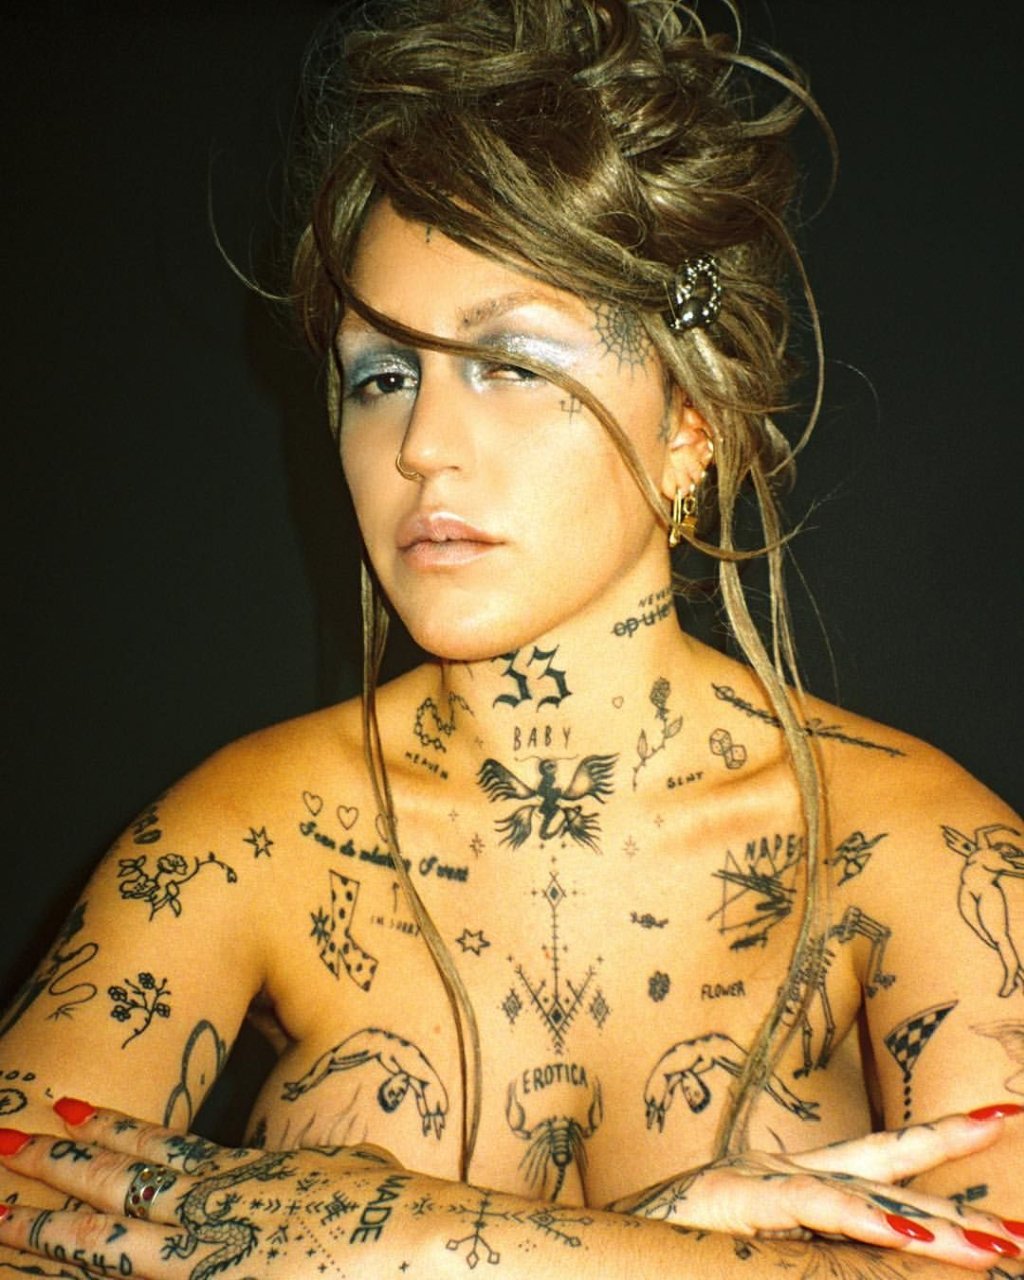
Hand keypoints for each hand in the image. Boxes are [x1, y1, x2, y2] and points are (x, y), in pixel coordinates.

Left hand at [0, 1099, 405, 1277]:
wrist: (419, 1241)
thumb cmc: (399, 1206)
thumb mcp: (351, 1168)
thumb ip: (317, 1168)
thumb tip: (321, 1167)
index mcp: (246, 1175)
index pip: (159, 1148)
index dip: (108, 1128)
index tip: (63, 1107)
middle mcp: (215, 1211)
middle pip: (116, 1186)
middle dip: (52, 1168)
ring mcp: (210, 1258)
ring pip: (108, 1243)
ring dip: (45, 1229)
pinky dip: (93, 1278)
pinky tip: (50, 1274)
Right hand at [610, 1107, 1023, 1270]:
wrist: (593, 1244)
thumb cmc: (669, 1240)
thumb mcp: (748, 1241)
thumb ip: (805, 1237)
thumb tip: (861, 1244)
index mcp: (784, 1178)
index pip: (879, 1157)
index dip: (940, 1139)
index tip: (1002, 1116)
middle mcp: (779, 1170)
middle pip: (888, 1173)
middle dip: (963, 1189)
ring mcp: (759, 1182)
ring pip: (866, 1200)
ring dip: (939, 1230)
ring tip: (1003, 1249)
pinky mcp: (738, 1202)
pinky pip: (818, 1213)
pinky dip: (870, 1224)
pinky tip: (919, 1238)